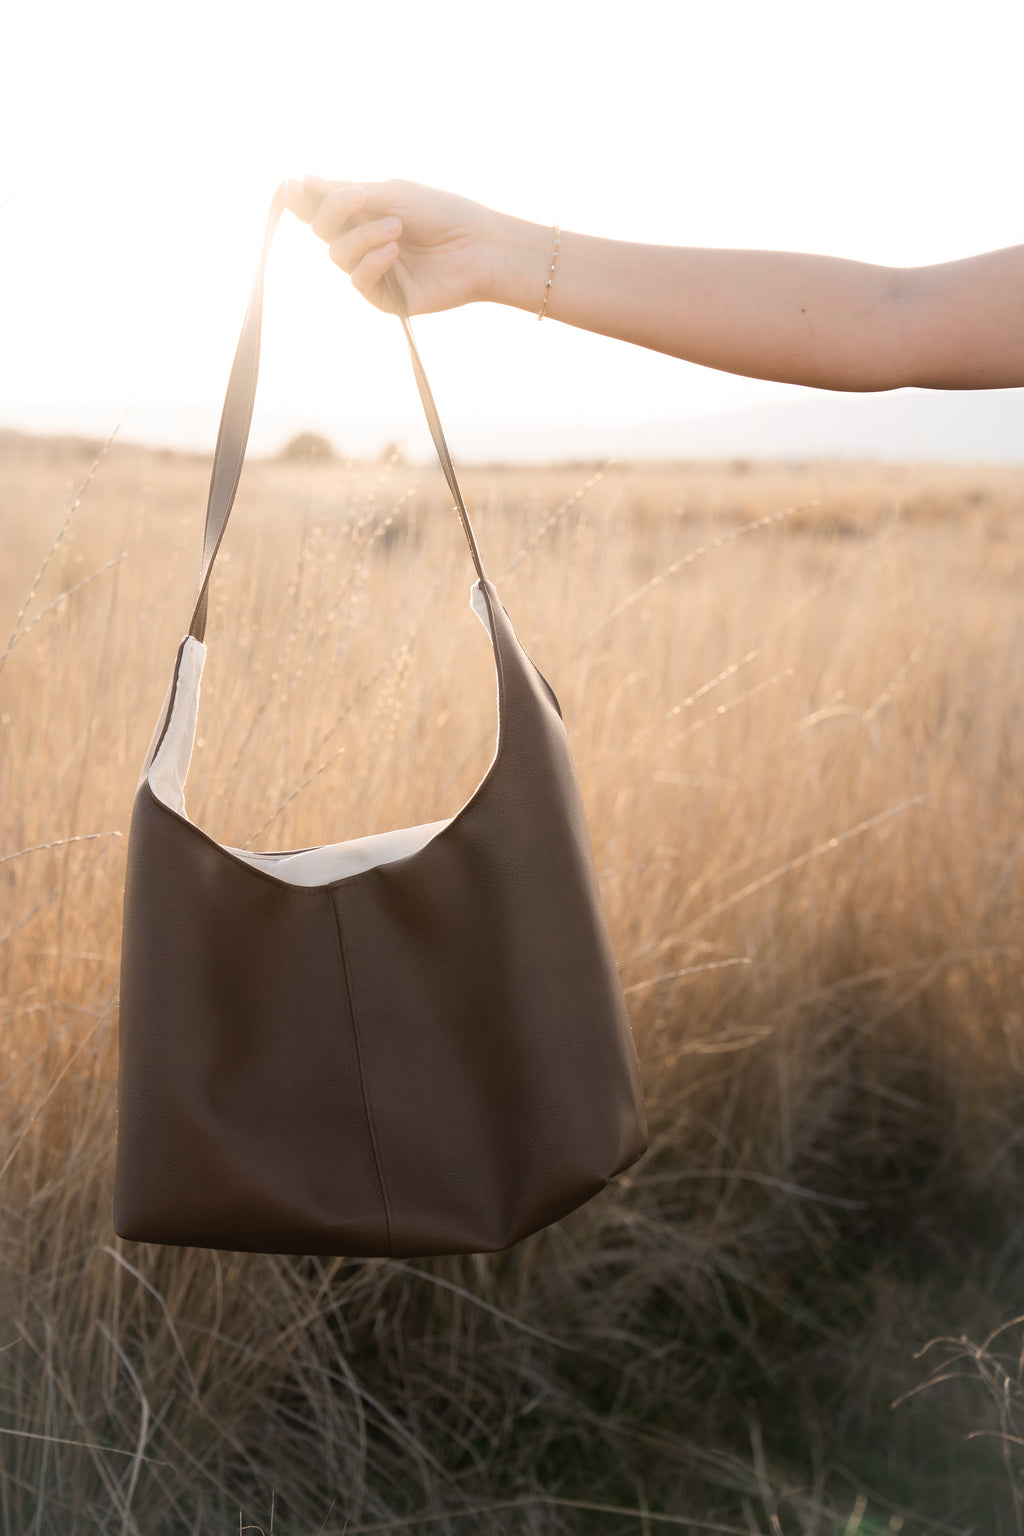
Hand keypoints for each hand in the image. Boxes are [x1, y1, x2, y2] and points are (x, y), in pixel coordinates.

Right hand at [283, 175, 500, 316]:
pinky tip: (395, 252)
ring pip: (337, 254)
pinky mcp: (384, 297)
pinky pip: (358, 280)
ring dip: (363, 236)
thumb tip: (304, 181)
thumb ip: (348, 192)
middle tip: (360, 196)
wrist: (479, 246)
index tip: (292, 186)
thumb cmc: (442, 213)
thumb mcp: (393, 194)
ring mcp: (372, 269)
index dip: (302, 199)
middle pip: (321, 228)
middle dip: (333, 210)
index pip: (321, 207)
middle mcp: (362, 240)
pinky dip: (372, 262)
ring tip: (397, 227)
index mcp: (363, 212)